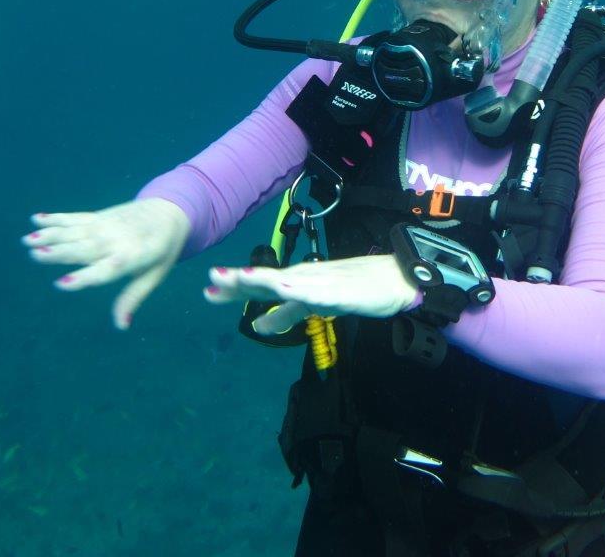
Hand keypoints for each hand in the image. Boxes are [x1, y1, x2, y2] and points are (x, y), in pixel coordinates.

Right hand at [23, 198, 190, 328]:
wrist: (170, 211)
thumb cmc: (162, 250)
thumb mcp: (154, 275)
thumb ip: (134, 296)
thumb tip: (122, 326)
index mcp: (133, 257)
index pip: (107, 269)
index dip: (84, 277)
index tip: (61, 283)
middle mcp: (117, 239)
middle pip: (86, 248)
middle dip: (60, 252)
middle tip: (36, 255)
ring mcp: (107, 225)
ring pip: (76, 231)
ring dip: (50, 235)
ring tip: (28, 240)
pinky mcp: (100, 216)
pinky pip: (76, 218)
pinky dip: (56, 219)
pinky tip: (36, 219)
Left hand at [204, 255, 418, 334]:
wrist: (395, 279)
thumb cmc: (354, 290)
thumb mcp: (313, 307)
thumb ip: (286, 315)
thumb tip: (257, 326)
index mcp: (296, 283)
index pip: (260, 285)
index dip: (235, 287)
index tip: (209, 289)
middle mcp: (304, 279)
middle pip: (268, 280)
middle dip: (240, 281)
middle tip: (212, 279)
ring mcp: (321, 283)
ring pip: (288, 282)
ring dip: (265, 279)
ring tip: (240, 278)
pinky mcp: (339, 292)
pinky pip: (318, 292)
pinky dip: (300, 290)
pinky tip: (286, 289)